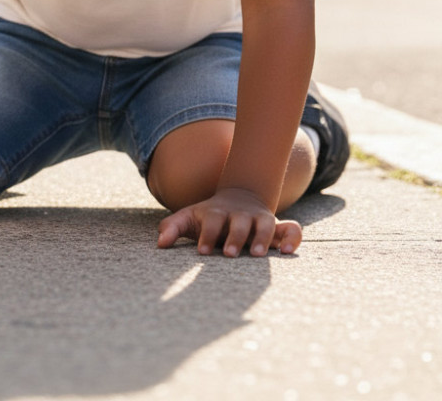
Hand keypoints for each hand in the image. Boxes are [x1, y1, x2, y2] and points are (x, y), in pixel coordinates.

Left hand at [156, 187, 302, 256]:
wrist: (238, 197)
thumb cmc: (208, 216)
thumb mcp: (188, 218)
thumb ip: (172, 227)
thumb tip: (160, 243)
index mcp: (217, 213)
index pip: (212, 222)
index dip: (207, 236)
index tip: (202, 252)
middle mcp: (240, 215)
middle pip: (239, 223)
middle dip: (234, 237)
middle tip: (229, 254)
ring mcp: (260, 219)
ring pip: (265, 225)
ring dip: (262, 238)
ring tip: (257, 255)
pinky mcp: (277, 226)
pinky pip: (291, 229)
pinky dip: (292, 238)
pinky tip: (287, 252)